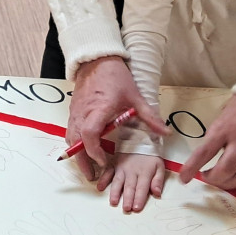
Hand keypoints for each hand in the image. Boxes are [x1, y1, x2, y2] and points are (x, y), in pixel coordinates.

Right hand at [67, 57, 167, 178]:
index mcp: (99, 110)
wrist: (97, 59)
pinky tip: (84, 148)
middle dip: (83, 162)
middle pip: (76, 143)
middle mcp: (84, 113)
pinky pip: (69, 130)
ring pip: (70, 138)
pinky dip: (74, 143)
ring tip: (88, 166)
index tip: (104, 162)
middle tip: (93, 176)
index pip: (90, 135)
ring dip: (77, 154)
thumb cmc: (115, 76)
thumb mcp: (135, 96)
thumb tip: (166, 133)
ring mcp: (76, 112)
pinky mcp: (73, 110)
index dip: (95, 152)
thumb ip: (149, 117)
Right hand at [98, 152, 164, 212]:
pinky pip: (108, 172)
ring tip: (113, 201)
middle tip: (126, 208)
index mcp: (144, 172)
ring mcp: (122, 168)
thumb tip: (157, 193)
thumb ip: (158, 180)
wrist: (139, 138)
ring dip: (115, 192)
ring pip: (118, 181)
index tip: (136, 208)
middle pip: (130, 186)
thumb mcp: (159, 166)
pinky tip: (100, 187)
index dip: (139, 198)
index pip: (142, 188)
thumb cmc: (150, 155)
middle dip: (128, 198)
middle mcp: (132, 171)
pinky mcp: (114, 164)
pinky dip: (103, 179)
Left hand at [178, 94, 235, 190]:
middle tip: (206, 177)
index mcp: (225, 129)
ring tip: (220, 180)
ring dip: (226, 184)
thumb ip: (216, 133)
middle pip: (223, 171)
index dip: (192, 167)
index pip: (204, 152)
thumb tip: (207, 150)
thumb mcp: (224, 114)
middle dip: (211, 179)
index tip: (184, 178)